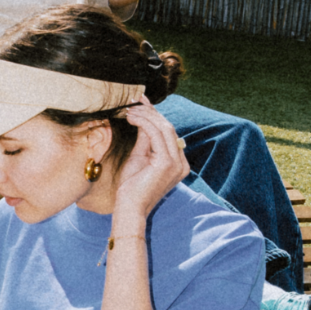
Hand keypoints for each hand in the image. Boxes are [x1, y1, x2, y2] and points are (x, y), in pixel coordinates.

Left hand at [113, 97, 188, 217]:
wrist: (129, 208)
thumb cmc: (131, 187)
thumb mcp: (139, 157)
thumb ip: (144, 139)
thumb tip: (141, 118)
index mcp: (178, 162)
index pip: (168, 132)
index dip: (154, 115)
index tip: (140, 102)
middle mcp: (181, 163)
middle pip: (168, 128)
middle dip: (150, 111)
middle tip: (133, 101)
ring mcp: (177, 164)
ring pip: (164, 128)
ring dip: (145, 115)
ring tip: (129, 109)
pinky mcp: (168, 164)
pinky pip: (157, 135)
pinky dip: (144, 123)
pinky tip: (131, 118)